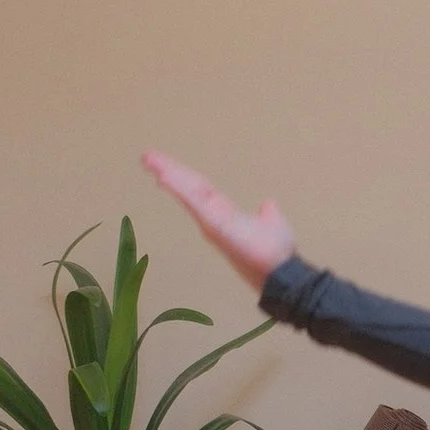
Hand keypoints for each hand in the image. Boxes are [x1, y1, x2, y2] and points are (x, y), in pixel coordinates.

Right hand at [141, 151, 296, 291]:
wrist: (283, 273)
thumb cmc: (276, 253)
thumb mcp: (272, 224)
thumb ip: (267, 214)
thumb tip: (267, 203)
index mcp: (224, 213)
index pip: (199, 188)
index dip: (182, 175)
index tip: (164, 165)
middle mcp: (213, 217)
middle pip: (188, 187)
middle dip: (168, 170)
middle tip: (146, 156)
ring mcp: (212, 222)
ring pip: (187, 193)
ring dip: (169, 175)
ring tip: (149, 160)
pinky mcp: (215, 227)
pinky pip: (195, 205)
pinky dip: (180, 191)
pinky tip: (165, 177)